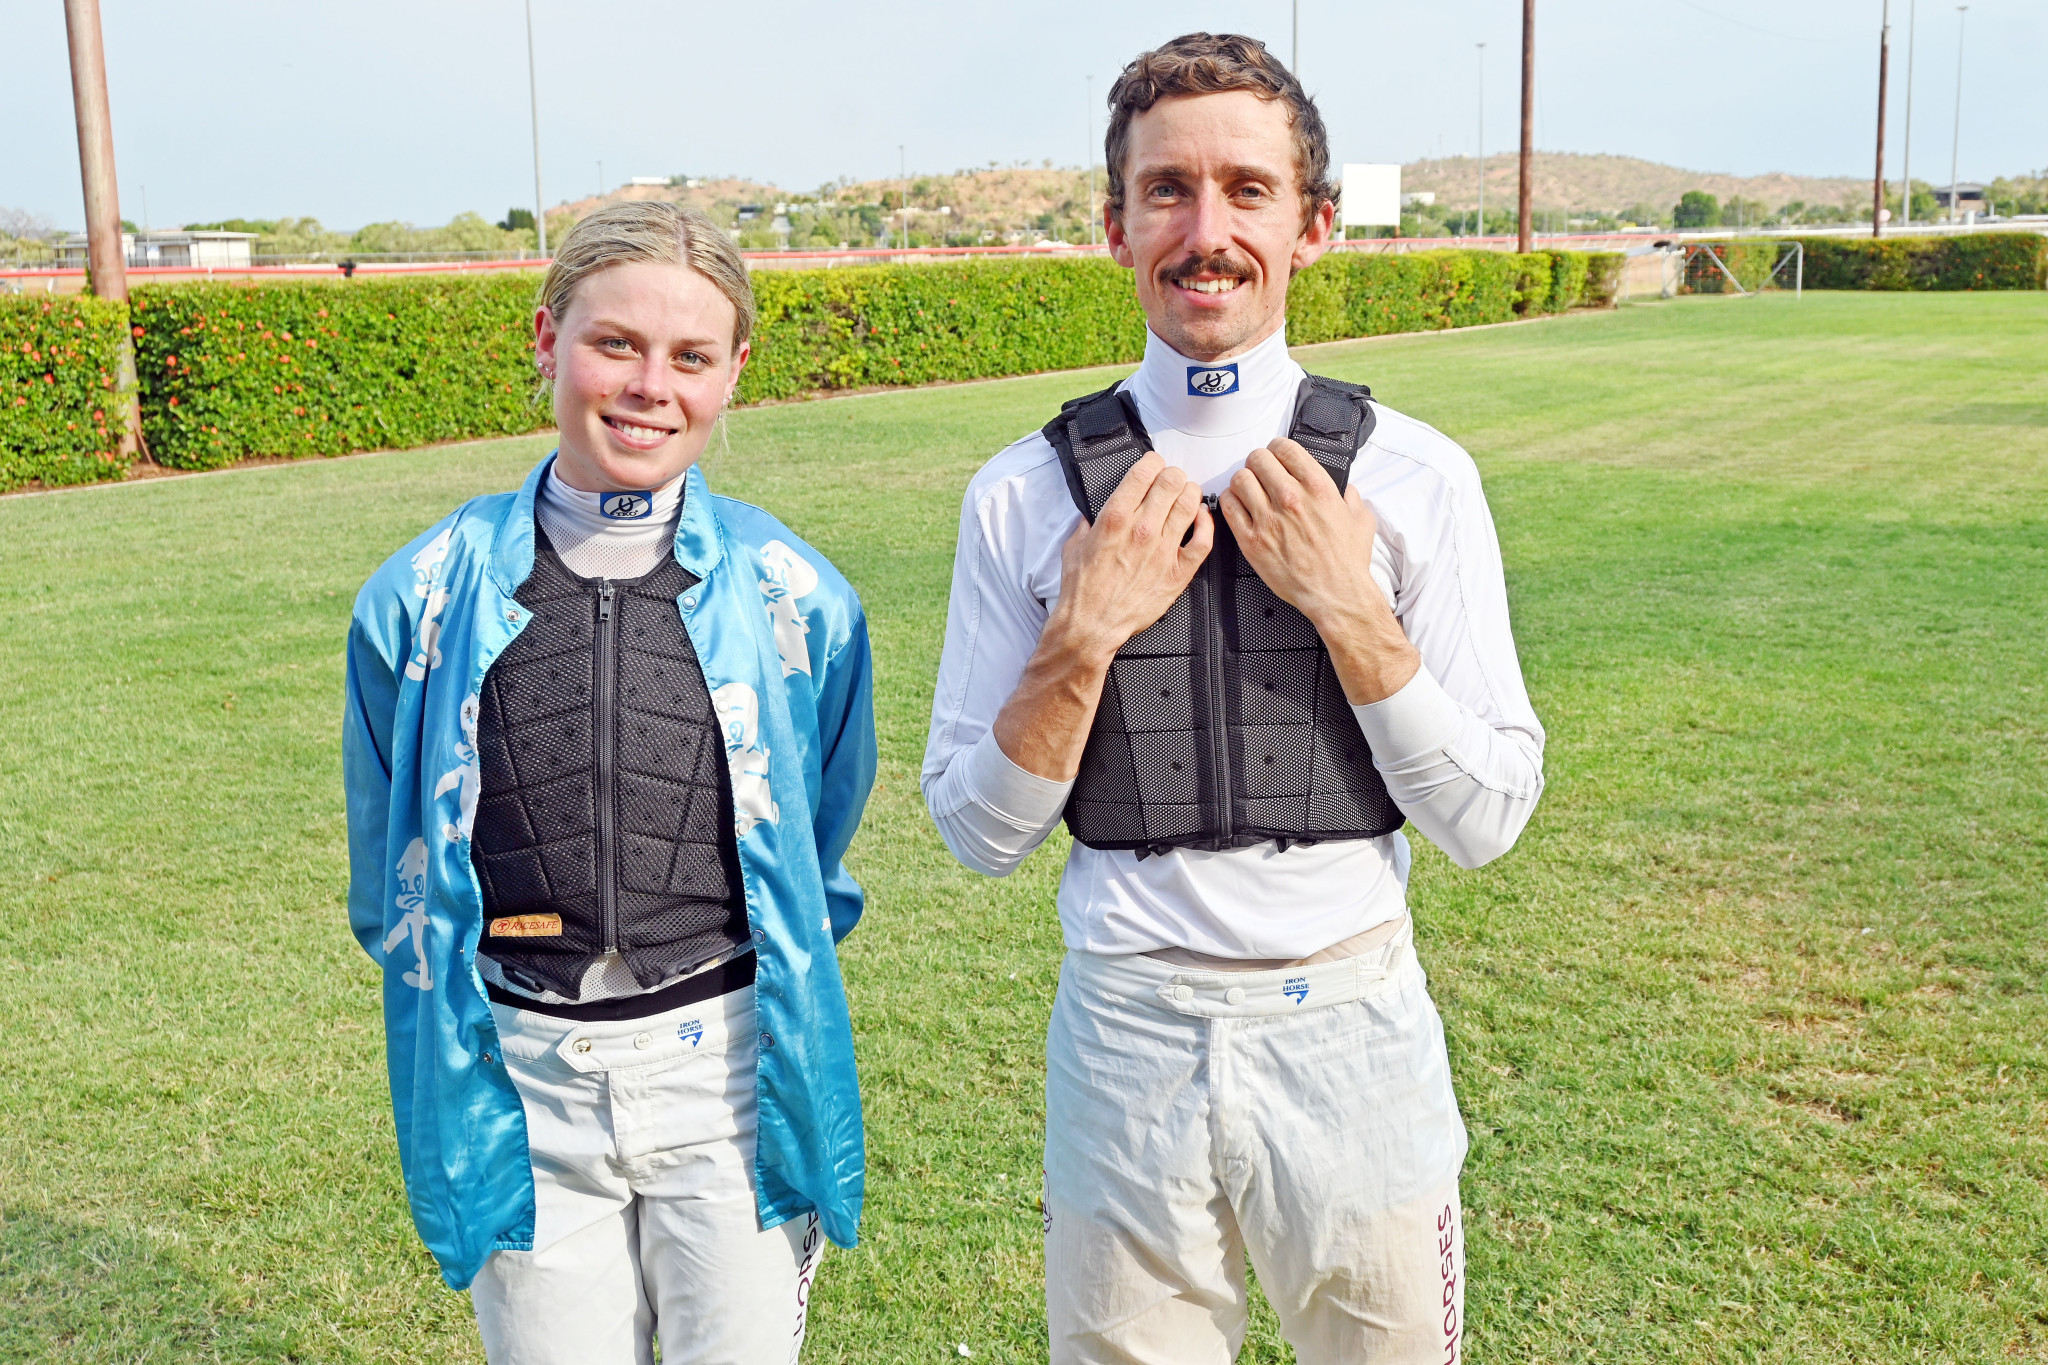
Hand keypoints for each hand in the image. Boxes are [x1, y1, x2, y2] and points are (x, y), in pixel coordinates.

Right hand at [1050, 452, 1213, 663]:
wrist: (1092, 625)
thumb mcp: (1074, 546)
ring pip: (1190, 504)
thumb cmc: (1083, 591)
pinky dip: (1206, 523)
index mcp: (1115, 518)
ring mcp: (1163, 550)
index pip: (1145, 472)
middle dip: (1173, 475)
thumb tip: (1092, 515)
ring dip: (1190, 493)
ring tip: (1187, 495)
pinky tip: (1200, 518)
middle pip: (1172, 482)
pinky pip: (1204, 539)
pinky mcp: (1178, 571)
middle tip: (1172, 480)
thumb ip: (1086, 525)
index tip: (1154, 465)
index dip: (1153, 462)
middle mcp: (1142, 530)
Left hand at [1219, 438, 1419, 704]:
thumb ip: (1353, 499)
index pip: (1285, 448)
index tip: (1277, 456)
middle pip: (1258, 459)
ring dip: (1243, 481)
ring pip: (1240, 479)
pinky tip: (1239, 505)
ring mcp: (1269, 519)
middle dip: (1258, 463)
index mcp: (1318, 488)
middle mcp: (1291, 498)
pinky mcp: (1252, 540)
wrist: (1335, 594)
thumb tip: (1348, 490)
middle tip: (1261, 473)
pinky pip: (1229, 506)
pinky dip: (1230, 501)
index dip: (1277, 449)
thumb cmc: (1347, 562)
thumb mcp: (1361, 520)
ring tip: (1249, 489)